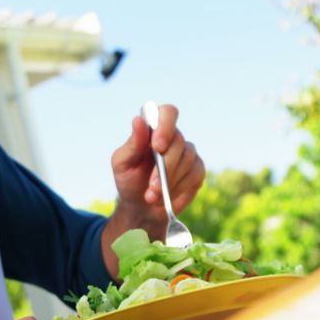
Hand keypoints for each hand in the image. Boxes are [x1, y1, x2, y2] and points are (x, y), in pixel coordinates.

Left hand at [109, 103, 205, 228]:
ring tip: (153, 196)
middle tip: (152, 187)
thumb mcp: (123, 163)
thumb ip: (132, 143)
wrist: (140, 207)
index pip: (167, 113)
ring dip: (170, 181)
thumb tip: (138, 120)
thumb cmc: (129, 180)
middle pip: (178, 140)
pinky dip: (179, 188)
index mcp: (154, 129)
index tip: (157, 146)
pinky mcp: (197, 170)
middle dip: (165, 166)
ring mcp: (187, 153)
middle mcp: (173, 137)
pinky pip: (195, 174)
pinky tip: (167, 197)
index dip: (166, 126)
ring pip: (187, 159)